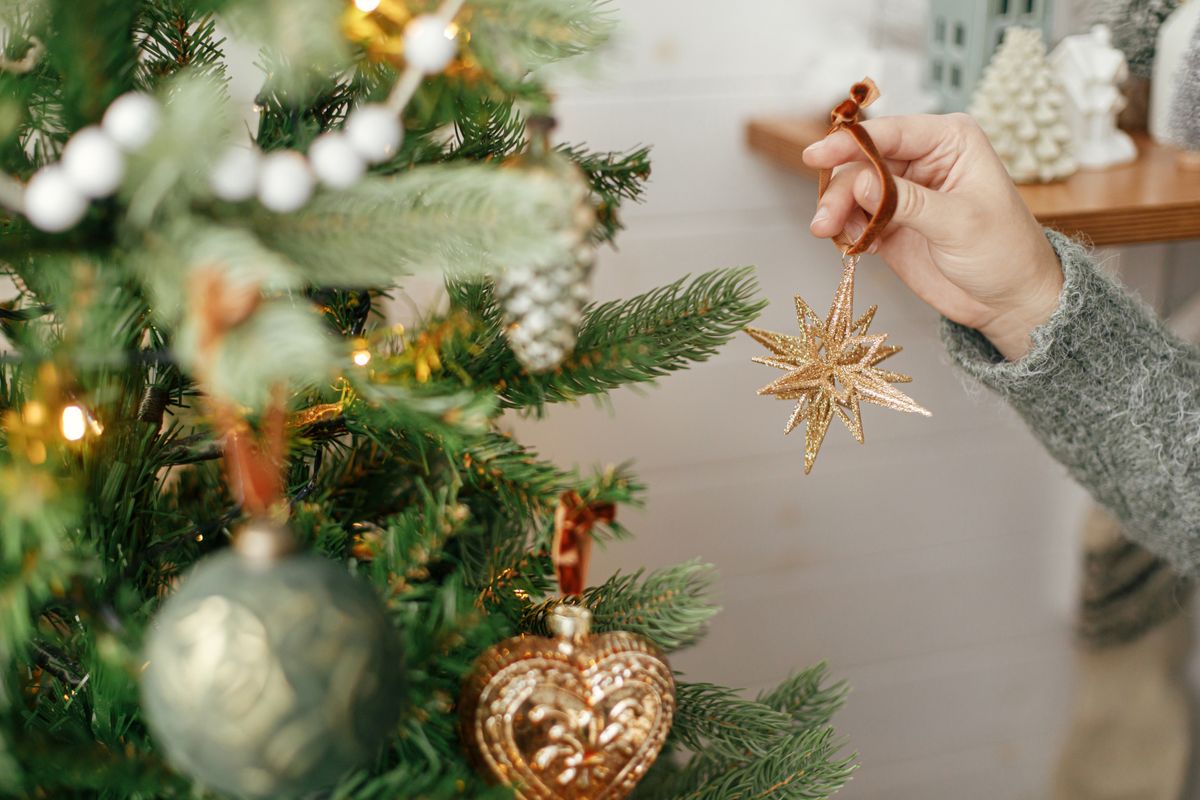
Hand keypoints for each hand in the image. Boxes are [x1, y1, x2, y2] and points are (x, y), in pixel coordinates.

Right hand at [802, 113, 1062, 360]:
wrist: (1008, 300)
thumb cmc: (1003, 252)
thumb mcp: (959, 222)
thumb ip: (907, 201)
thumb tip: (861, 181)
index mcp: (949, 141)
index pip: (890, 133)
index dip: (850, 143)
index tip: (816, 155)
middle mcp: (922, 160)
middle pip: (862, 161)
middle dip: (840, 188)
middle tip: (825, 220)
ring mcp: (902, 192)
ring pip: (852, 190)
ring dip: (836, 210)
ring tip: (830, 234)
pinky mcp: (889, 223)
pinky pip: (853, 217)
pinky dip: (845, 229)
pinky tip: (852, 245)